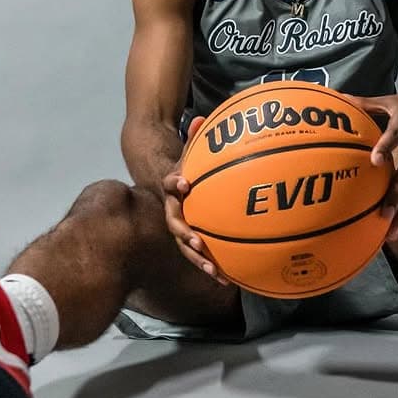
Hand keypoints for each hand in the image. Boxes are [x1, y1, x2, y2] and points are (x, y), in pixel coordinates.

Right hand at [160, 117, 232, 286]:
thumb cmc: (185, 167)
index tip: (185, 184)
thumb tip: (201, 117)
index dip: (175, 182)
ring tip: (213, 271)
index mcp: (172, 187)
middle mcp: (173, 209)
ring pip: (186, 246)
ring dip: (199, 259)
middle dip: (186, 234)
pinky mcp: (192, 239)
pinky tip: (227, 280)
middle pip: (175, 224)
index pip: (170, 183)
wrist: (170, 184)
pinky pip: (200, 255)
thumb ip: (195, 138)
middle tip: (198, 241)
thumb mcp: (189, 152)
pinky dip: (211, 266)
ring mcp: (181, 227)